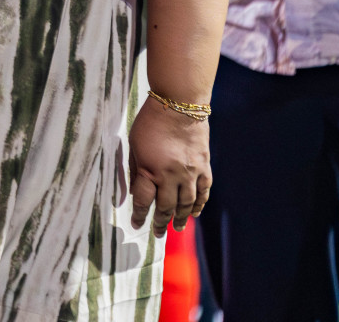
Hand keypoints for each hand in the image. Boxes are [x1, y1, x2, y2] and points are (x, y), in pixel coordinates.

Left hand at [128, 94, 210, 233]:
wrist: (179, 105)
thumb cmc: (151, 122)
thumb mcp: (134, 145)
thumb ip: (136, 169)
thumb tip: (136, 191)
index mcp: (151, 170)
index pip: (144, 200)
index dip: (139, 214)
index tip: (137, 224)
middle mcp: (172, 176)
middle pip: (166, 206)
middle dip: (160, 222)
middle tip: (158, 233)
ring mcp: (191, 173)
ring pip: (186, 204)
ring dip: (181, 218)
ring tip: (176, 228)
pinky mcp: (204, 167)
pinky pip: (203, 192)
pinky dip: (199, 205)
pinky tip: (195, 213)